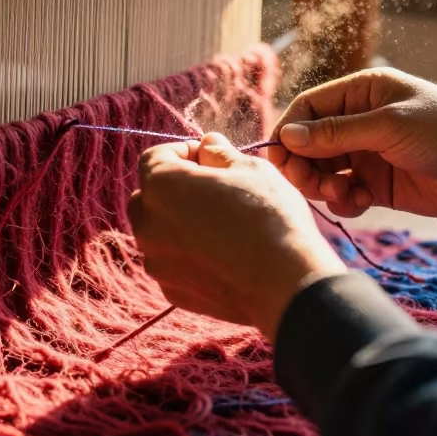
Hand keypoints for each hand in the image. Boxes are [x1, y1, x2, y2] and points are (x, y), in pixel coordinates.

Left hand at [128, 133, 346, 340]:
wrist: (288, 285)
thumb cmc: (270, 218)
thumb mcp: (251, 169)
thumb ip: (220, 153)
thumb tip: (208, 144)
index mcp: (161, 186)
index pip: (154, 156)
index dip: (183, 152)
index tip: (210, 158)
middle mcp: (147, 225)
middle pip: (150, 195)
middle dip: (175, 187)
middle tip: (214, 190)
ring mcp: (157, 262)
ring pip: (159, 231)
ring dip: (179, 222)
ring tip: (220, 225)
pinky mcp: (171, 291)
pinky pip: (172, 262)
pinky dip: (187, 254)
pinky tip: (222, 255)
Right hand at [269, 68, 436, 238]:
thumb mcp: (388, 127)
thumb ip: (336, 134)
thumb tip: (286, 136)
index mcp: (362, 92)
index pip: (308, 108)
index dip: (288, 132)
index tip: (277, 159)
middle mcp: (360, 121)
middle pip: (309, 143)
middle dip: (303, 165)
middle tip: (309, 184)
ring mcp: (368, 154)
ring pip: (323, 171)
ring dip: (323, 186)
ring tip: (342, 194)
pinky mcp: (377, 185)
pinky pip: (344, 193)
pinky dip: (344, 201)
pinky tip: (361, 202)